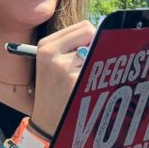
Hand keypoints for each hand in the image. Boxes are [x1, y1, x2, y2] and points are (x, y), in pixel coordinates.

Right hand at [30, 20, 94, 134]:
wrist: (47, 121)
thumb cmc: (56, 90)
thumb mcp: (53, 63)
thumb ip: (73, 45)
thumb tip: (103, 32)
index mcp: (46, 45)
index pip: (83, 26)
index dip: (92, 39)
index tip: (88, 53)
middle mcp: (51, 52)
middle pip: (91, 32)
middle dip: (94, 47)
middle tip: (86, 66)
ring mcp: (63, 67)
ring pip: (96, 52)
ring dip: (95, 65)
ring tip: (81, 81)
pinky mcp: (74, 81)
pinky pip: (98, 71)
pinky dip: (97, 79)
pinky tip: (84, 90)